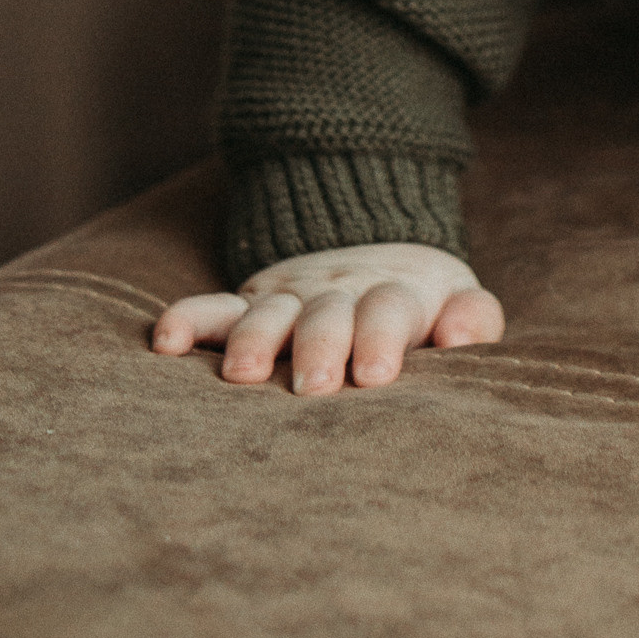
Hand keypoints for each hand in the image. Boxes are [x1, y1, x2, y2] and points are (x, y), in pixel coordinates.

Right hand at [150, 243, 503, 393]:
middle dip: (321, 345)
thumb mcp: (458, 303)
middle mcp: (338, 293)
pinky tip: (164, 341)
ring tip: (245, 376)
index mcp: (395, 295)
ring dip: (256, 339)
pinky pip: (213, 309)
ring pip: (270, 313)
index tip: (377, 375)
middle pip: (328, 313)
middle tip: (316, 388)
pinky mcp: (250, 306)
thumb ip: (473, 319)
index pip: (390, 309)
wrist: (376, 249)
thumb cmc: (422, 307)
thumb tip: (460, 333)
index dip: (383, 337)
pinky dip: (188, 320)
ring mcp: (291, 298)